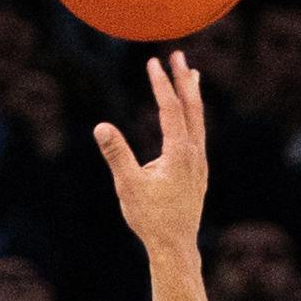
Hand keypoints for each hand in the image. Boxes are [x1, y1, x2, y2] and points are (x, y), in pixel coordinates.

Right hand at [92, 55, 209, 252]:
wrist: (175, 246)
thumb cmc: (150, 218)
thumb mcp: (128, 186)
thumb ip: (117, 154)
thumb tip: (101, 126)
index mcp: (179, 153)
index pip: (170, 110)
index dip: (161, 84)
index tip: (152, 62)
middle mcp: (195, 153)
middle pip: (192, 107)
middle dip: (183, 79)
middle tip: (177, 54)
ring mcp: (199, 162)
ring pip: (198, 120)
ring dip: (192, 95)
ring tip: (191, 74)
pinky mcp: (198, 171)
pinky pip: (198, 133)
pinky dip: (193, 115)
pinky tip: (188, 116)